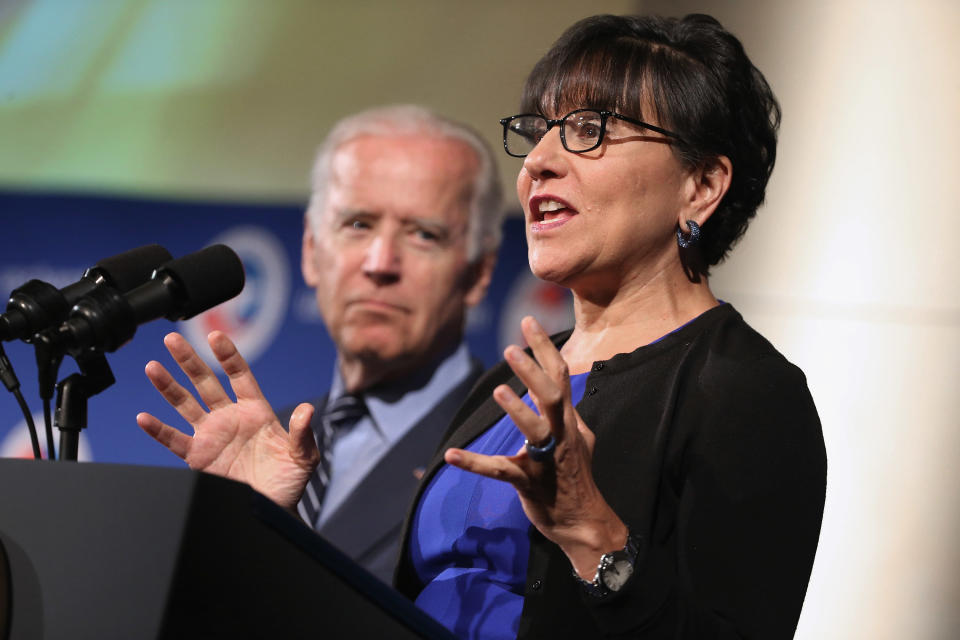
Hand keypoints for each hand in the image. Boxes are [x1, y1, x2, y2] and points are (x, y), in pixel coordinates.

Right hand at [136, 331, 317, 512]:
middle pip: (205, 383)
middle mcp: (230, 418)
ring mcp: (211, 436)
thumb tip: (307, 409)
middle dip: (189, 361)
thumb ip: (303, 433)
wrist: (270, 510)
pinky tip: (144, 417)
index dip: (227, 355)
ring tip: (152, 367)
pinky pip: (174, 440)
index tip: (215, 335)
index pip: (239, 376)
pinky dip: (158, 430)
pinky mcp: (198, 457)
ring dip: (168, 387)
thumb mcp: (303, 457)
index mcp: (256, 412)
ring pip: (185, 405)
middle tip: (172, 340)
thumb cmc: (289, 482)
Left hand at [444, 316, 626, 578]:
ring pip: (535, 430)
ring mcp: (545, 459)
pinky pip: (500, 471)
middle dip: (533, 371)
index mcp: (568, 420)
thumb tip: (558, 388)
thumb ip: (568, 412)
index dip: (544, 348)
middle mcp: (560, 435)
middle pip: (551, 396)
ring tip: (499, 389)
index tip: (528, 321)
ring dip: (517, 410)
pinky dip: (474, 463)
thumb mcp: (579, 439)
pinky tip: (452, 455)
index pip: (560, 376)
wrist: (583, 522)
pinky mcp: (529, 482)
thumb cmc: (577, 477)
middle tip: (511, 347)